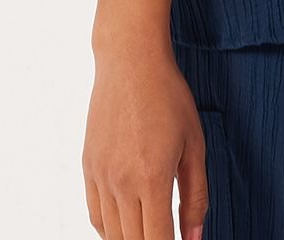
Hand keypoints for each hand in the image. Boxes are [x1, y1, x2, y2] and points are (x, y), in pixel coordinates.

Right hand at [82, 39, 208, 239]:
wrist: (130, 61)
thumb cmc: (169, 97)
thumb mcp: (194, 144)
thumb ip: (196, 195)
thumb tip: (195, 238)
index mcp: (152, 178)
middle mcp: (120, 183)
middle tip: (168, 234)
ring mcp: (100, 177)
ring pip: (111, 234)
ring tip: (151, 231)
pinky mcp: (88, 168)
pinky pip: (96, 215)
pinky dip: (111, 230)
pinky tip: (127, 225)